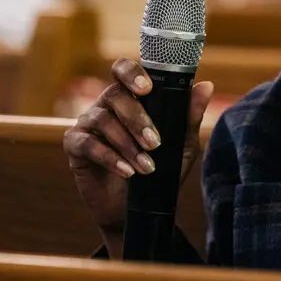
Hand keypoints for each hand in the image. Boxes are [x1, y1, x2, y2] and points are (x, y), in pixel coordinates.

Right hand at [63, 59, 213, 252]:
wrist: (139, 210)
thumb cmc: (161, 169)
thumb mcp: (182, 145)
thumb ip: (190, 116)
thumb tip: (206, 86)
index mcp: (131, 96)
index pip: (124, 70)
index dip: (132, 73)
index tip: (147, 88)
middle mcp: (107, 104)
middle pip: (114, 94)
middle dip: (137, 119)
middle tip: (155, 143)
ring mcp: (88, 123)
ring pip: (103, 120)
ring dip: (127, 144)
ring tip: (147, 167)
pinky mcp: (75, 146)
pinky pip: (87, 144)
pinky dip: (110, 158)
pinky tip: (127, 172)